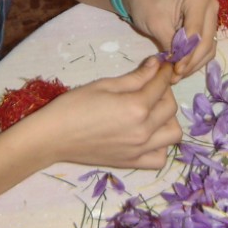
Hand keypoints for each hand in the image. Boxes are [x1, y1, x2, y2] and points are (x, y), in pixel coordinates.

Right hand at [24, 57, 182, 168]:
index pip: (161, 86)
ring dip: (167, 120)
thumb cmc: (74, 105)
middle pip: (171, 108)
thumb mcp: (105, 85)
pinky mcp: (132, 163)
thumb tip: (156, 64)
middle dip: (165, 93)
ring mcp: (140, 149)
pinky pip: (160, 158)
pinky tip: (147, 136)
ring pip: (173, 134)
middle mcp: (143, 130)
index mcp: (136, 107)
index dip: (164, 72)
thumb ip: (136, 76)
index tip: (163, 65)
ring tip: (151, 113)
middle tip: (151, 87)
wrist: (53, 137)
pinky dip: (160, 146)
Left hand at [127, 0, 218, 79]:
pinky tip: (182, 69)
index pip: (195, 34)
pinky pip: (206, 48)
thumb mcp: (157, 25)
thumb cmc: (147, 6)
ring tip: (177, 76)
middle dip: (191, 62)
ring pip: (208, 48)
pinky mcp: (208, 27)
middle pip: (206, 42)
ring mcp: (211, 17)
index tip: (175, 70)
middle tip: (175, 77)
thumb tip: (180, 68)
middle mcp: (210, 6)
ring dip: (194, 64)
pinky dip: (195, 60)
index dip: (187, 55)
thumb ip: (172, 46)